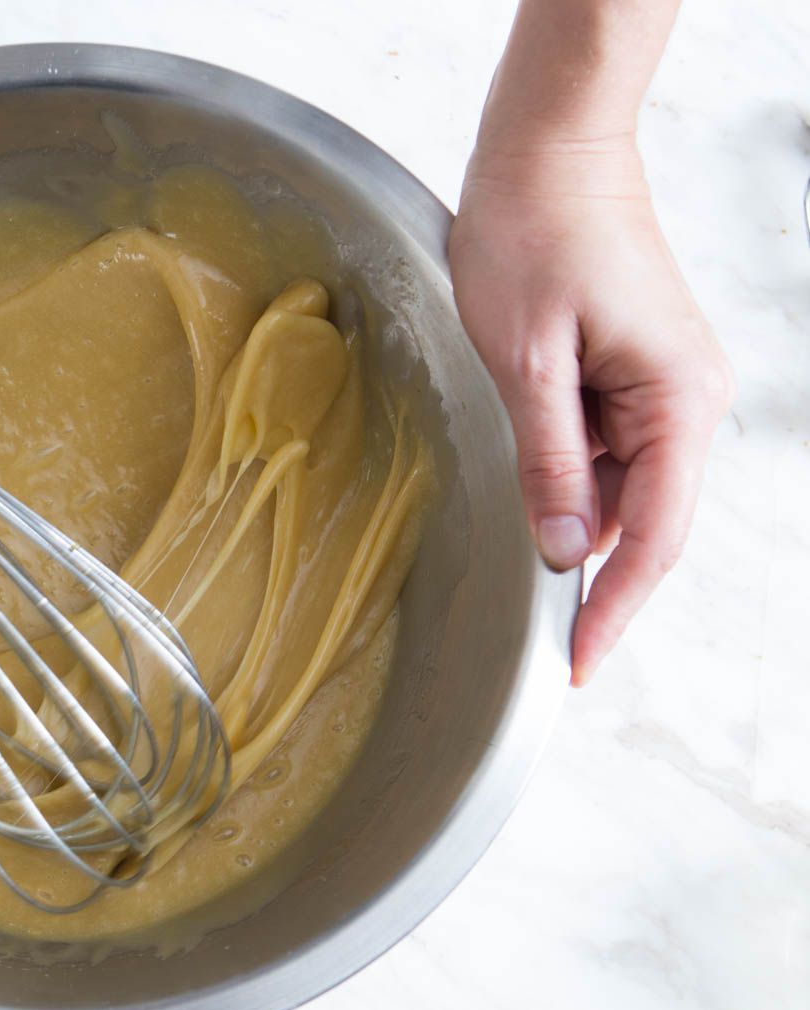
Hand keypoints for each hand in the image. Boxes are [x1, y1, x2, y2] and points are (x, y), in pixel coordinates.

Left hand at [450, 139, 732, 684]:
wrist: (547, 150)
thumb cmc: (536, 234)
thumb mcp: (526, 360)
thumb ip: (551, 462)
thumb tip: (569, 551)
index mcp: (680, 400)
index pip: (655, 537)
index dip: (615, 608)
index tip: (577, 666)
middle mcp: (687, 399)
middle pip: (640, 518)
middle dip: (586, 565)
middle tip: (530, 622)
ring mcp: (661, 385)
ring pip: (616, 487)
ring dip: (566, 507)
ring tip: (515, 494)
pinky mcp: (630, 372)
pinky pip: (602, 448)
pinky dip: (564, 471)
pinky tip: (530, 464)